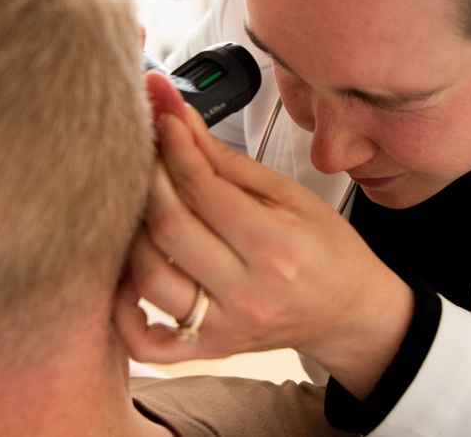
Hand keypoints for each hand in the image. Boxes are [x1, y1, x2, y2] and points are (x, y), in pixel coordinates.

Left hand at [115, 89, 413, 397]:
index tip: (166, 122)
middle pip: (170, 230)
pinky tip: (127, 277)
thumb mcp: (290, 194)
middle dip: (150, 181)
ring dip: (133, 234)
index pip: (203, 190)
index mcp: (275, 247)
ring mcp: (225, 327)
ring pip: (148, 280)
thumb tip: (182, 121)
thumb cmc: (326, 249)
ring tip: (143, 206)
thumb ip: (228, 161)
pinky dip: (122, 313)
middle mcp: (247, 293)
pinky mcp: (210, 349)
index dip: (176, 149)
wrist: (348, 309)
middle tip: (151, 155)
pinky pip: (145, 343)